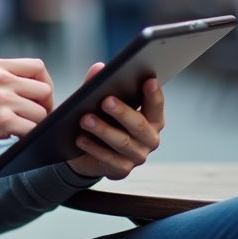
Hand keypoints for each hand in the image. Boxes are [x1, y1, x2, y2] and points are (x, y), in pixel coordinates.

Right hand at [0, 58, 54, 154]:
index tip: (40, 97)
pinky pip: (31, 129)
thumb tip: (32, 89)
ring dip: (35, 124)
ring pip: (40, 112)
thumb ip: (3, 78)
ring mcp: (2, 100)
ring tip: (22, 128)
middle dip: (44, 106)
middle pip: (44, 90)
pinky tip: (17, 137)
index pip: (38, 67)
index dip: (45, 83)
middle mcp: (1, 79)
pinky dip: (29, 136)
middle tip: (35, 117)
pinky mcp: (2, 121)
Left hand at [67, 63, 163, 180]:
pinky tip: (81, 139)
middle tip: (106, 100)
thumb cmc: (102, 120)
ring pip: (122, 142)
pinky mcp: (122, 170)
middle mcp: (150, 138)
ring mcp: (137, 156)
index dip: (153, 93)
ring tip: (85, 119)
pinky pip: (109, 160)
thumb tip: (98, 69)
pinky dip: (93, 148)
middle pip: (138, 125)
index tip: (147, 80)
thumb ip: (100, 84)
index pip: (156, 105)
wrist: (87, 152)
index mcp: (152, 118)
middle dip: (122, 112)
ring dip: (103, 130)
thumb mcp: (100, 101)